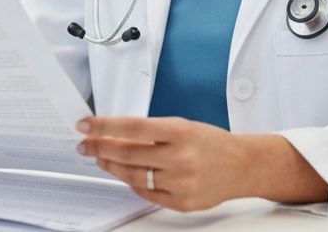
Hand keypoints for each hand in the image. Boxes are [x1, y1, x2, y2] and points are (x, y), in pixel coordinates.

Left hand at [76, 116, 327, 211]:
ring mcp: (181, 183)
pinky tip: (123, 174)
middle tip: (85, 144)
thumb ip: (150, 131)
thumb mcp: (182, 126)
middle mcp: (180, 158)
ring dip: (111, 166)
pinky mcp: (181, 202)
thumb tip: (113, 134)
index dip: (104, 126)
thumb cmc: (211, 142)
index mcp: (180, 132)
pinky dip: (131, 182)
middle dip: (100, 148)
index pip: (132, 127)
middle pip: (127, 154)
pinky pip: (146, 193)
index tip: (86, 124)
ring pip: (132, 176)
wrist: (242, 166)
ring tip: (100, 158)